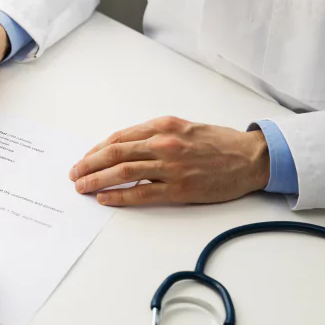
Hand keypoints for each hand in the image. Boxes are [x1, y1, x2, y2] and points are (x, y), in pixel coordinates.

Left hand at [68, 116, 269, 205]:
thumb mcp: (183, 127)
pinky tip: (104, 198)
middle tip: (73, 175)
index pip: (118, 138)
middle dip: (88, 165)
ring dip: (96, 180)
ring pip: (122, 173)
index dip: (95, 150)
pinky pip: (140, 194)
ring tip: (81, 187)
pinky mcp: (179, 189)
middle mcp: (164, 143)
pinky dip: (119, 196)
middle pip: (114, 154)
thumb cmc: (217, 143)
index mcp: (163, 126)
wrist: (251, 158)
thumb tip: (124, 147)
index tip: (83, 159)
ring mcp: (171, 167)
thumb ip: (154, 134)